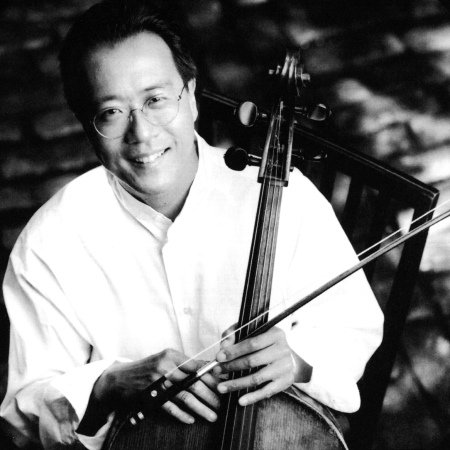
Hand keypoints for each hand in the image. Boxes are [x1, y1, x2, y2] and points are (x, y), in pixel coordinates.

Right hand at [93, 349, 219, 423]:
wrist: (119, 378)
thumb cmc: (147, 367)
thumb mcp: (166, 359)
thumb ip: (185, 363)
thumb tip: (209, 368)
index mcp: (171, 355)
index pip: (196, 366)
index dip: (211, 376)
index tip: (224, 384)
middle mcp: (165, 367)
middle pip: (193, 383)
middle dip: (210, 395)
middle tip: (221, 404)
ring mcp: (157, 383)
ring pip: (184, 397)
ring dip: (200, 408)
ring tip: (212, 415)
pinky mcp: (151, 397)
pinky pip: (169, 407)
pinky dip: (181, 414)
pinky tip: (191, 419)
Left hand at [214, 326, 311, 406]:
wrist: (290, 357)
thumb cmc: (266, 343)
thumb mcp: (254, 331)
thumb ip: (236, 333)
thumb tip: (223, 345)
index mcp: (275, 334)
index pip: (252, 343)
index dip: (234, 351)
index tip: (218, 357)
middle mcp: (283, 350)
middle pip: (253, 361)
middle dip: (231, 367)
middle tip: (216, 371)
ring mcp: (285, 367)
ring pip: (257, 378)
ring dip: (237, 383)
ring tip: (221, 387)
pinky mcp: (285, 382)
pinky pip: (267, 391)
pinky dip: (253, 397)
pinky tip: (240, 400)